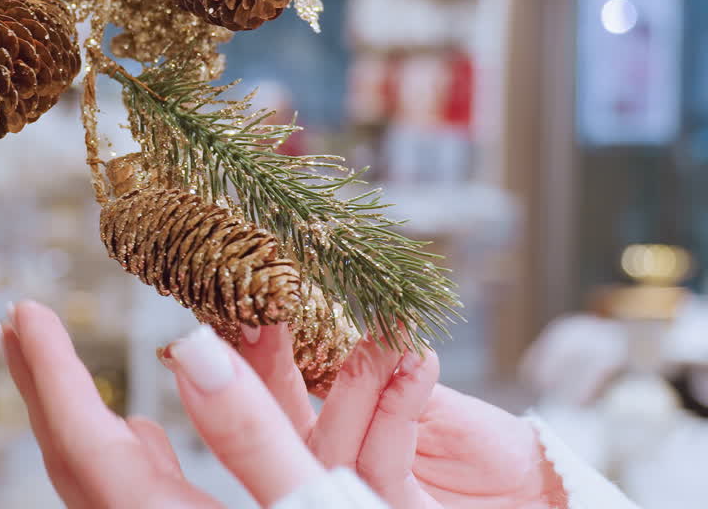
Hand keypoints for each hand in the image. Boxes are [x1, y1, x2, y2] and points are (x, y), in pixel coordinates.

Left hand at [0, 300, 326, 507]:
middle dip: (44, 389)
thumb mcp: (321, 506)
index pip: (85, 451)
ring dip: (79, 420)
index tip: (22, 311)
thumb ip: (257, 435)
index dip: (51, 376)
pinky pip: (139, 505)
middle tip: (12, 326)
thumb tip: (192, 350)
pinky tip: (143, 436)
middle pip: (75, 467)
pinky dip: (127, 460)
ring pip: (104, 486)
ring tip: (56, 369)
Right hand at [238, 325, 568, 508]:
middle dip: (268, 368)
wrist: (543, 493)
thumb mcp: (422, 400)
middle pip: (280, 430)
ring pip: (328, 447)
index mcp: (333, 444)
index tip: (254, 307)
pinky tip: (413, 362)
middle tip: (270, 313)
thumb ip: (372, 376)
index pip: (279, 403)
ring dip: (355, 380)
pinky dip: (394, 405)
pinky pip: (379, 464)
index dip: (257, 359)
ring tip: (388, 337)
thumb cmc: (486, 455)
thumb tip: (319, 321)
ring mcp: (359, 499)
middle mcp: (333, 477)